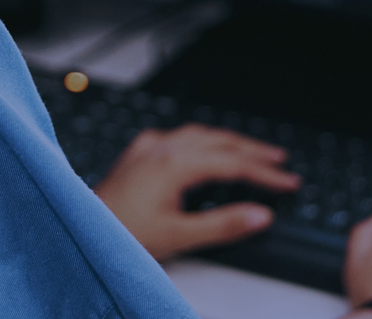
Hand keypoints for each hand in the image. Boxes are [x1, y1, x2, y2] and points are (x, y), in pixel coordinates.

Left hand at [94, 123, 299, 259]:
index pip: (233, 163)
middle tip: (281, 161)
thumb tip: (261, 215)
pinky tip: (205, 150)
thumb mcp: (179, 236)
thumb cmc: (122, 233)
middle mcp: (161, 147)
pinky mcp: (138, 153)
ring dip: (229, 142)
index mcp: (175, 163)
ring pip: (199, 134)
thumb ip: (223, 225)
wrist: (82, 227)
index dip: (265, 173)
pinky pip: (178, 137)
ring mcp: (148, 147)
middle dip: (253, 150)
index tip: (288, 181)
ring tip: (252, 153)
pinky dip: (203, 141)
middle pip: (219, 141)